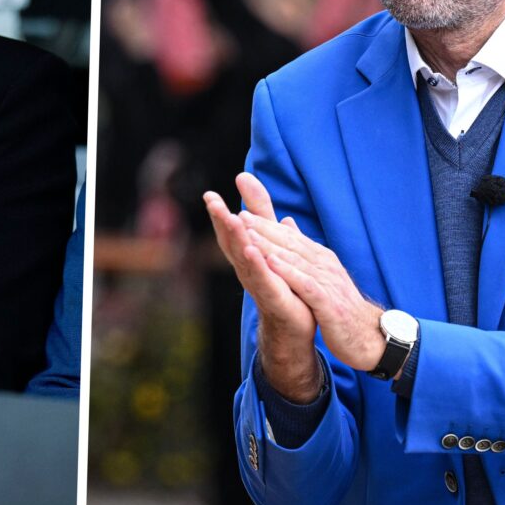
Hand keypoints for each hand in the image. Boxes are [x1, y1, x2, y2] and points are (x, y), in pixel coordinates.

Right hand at [205, 173, 320, 401]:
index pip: (231, 232)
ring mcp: (258, 283)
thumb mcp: (270, 238)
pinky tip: (252, 250)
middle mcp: (246, 269)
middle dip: (221, 221)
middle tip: (211, 201)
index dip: (220, 214)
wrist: (295, 324)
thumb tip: (246, 180)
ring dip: (236, 238)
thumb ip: (260, 212)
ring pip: (244, 257)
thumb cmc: (280, 280)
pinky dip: (257, 264)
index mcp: (246, 256)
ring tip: (229, 218)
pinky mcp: (273, 296)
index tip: (210, 194)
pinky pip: (263, 278)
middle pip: (231, 242)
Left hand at [237, 208, 385, 372]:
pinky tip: (271, 264)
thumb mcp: (322, 275)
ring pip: (295, 260)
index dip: (268, 226)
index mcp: (321, 258)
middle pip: (291, 243)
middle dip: (265, 229)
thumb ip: (304, 250)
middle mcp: (325, 265)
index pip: (291, 238)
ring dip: (271, 246)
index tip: (245, 213)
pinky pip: (306, 284)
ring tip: (249, 235)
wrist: (367, 337)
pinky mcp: (328, 302)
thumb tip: (287, 223)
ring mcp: (328, 282)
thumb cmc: (341, 306)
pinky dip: (289, 272)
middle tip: (241, 216)